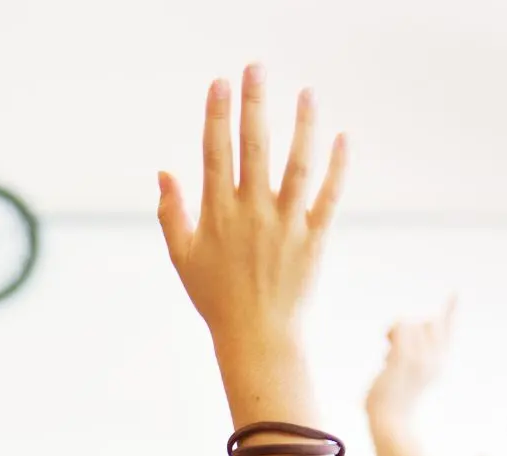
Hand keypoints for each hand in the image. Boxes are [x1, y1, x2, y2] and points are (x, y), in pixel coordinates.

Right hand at [156, 66, 345, 349]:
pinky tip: (342, 136)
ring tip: (307, 91)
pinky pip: (329, 195)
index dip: (217, 115)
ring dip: (303, 124)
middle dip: (254, 104)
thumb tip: (164, 172)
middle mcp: (251, 213)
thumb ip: (172, 214)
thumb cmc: (216, 297)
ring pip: (297, 164)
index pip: (215, 153)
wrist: (258, 336)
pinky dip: (338, 166)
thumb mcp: (182, 257)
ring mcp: (286, 223)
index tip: (220, 83)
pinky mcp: (315, 237)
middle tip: (256, 68)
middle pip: (254, 147)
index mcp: (217, 214)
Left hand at [366, 300, 454, 421]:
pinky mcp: (406, 358)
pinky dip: (392, 333)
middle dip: (411, 327)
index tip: (455, 293)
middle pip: (428, 321)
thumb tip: (396, 340)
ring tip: (390, 353)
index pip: (447, 332)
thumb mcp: (403, 378)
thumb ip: (405, 357)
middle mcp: (436, 359)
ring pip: (412, 323)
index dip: (450, 312)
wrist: (392, 424)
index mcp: (438, 364)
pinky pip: (401, 327)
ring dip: (396, 332)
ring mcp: (422, 358)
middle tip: (395, 344)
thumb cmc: (393, 405)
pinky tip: (388, 350)